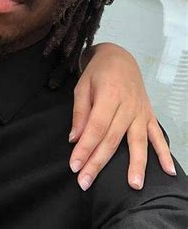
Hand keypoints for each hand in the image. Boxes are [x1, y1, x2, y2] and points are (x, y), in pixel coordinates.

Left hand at [69, 42, 175, 190]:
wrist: (120, 57)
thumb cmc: (98, 72)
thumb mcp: (82, 86)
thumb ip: (80, 113)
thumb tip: (75, 138)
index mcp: (108, 95)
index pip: (96, 127)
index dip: (85, 148)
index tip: (75, 166)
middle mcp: (127, 106)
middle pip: (112, 138)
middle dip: (98, 162)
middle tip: (86, 182)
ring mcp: (140, 112)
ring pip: (138, 141)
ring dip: (136, 164)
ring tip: (134, 185)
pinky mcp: (149, 115)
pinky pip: (157, 136)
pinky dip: (163, 153)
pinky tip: (168, 170)